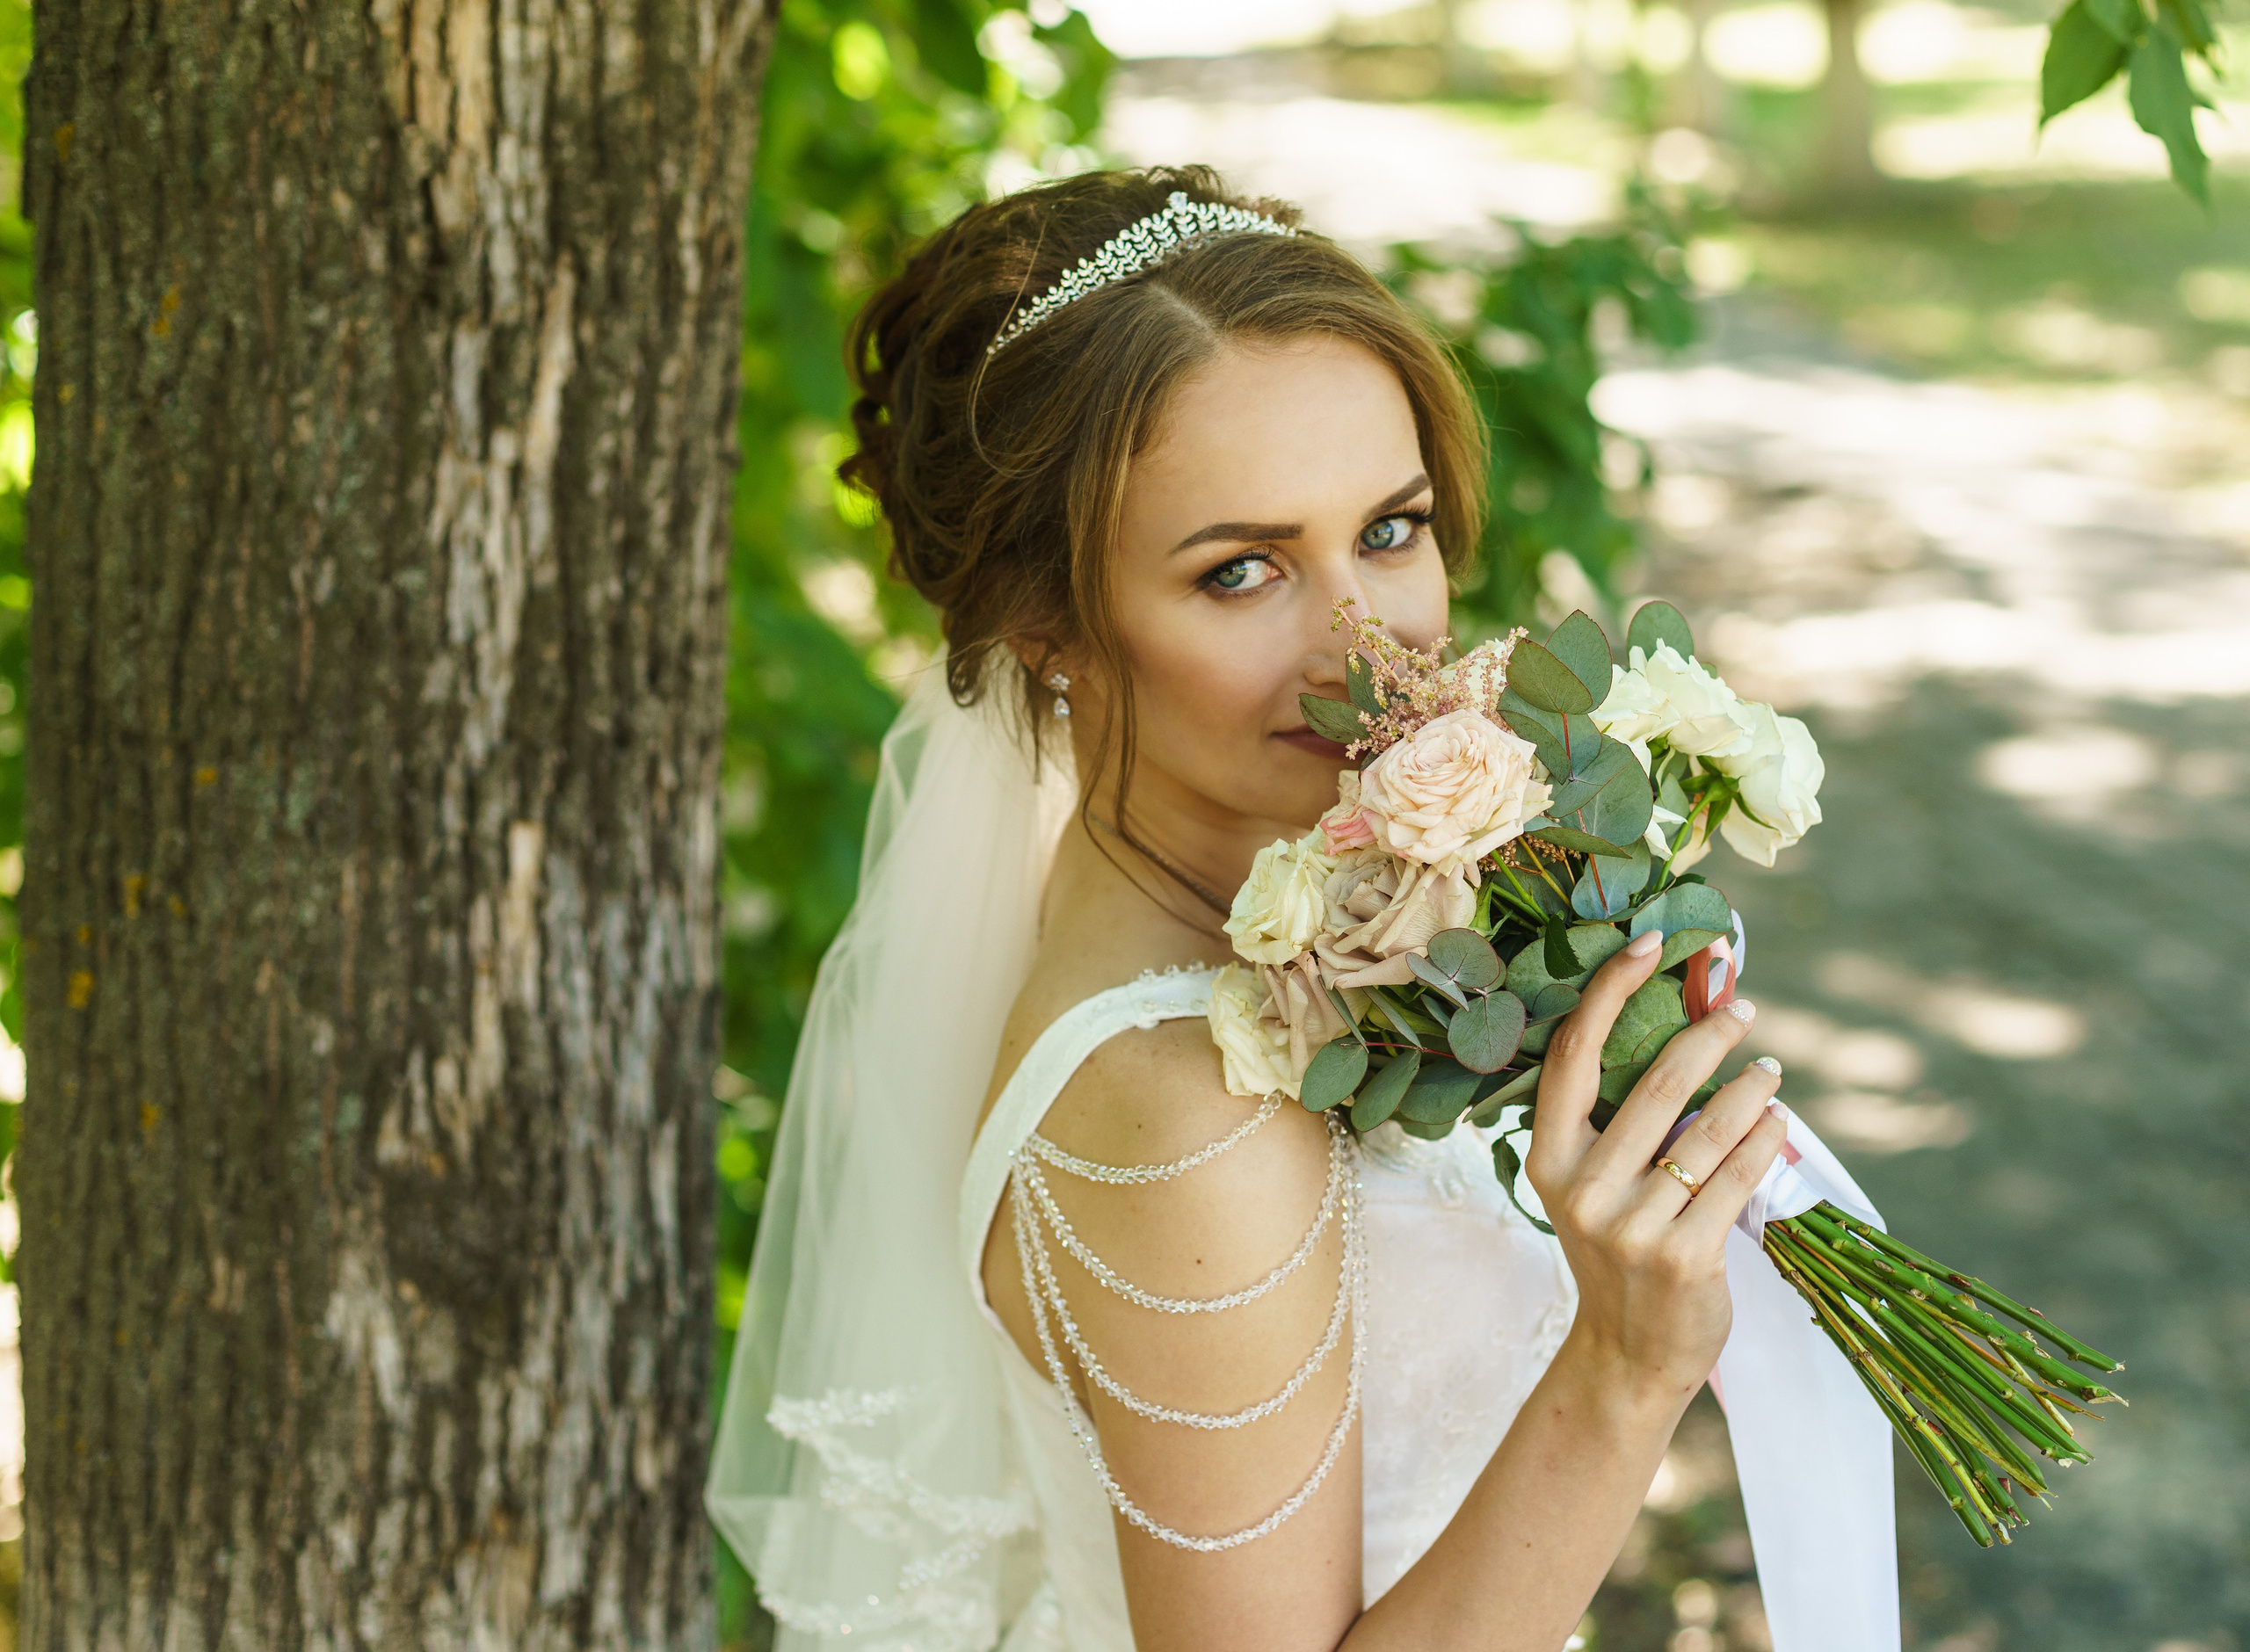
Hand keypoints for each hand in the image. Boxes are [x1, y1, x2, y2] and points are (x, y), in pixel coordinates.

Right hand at [1525, 929, 1787, 1405]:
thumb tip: (1690, 1035)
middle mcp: (1581, 1188)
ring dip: (1750, 1089)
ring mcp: (1631, 1227)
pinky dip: (1766, 1142)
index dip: (1610, 989)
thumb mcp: (1595, 1186)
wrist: (1629, 1354)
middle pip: (1653, 1083)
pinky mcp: (1683, 1259)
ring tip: (1770, 1069)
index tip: (1650, 942)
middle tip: (1741, 1008)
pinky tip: (1778, 1123)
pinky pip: (1737, 1179)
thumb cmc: (1620, 1252)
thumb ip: (1622, 1124)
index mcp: (1548, 1157)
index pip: (1573, 1054)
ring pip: (1707, 1131)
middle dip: (1707, 1035)